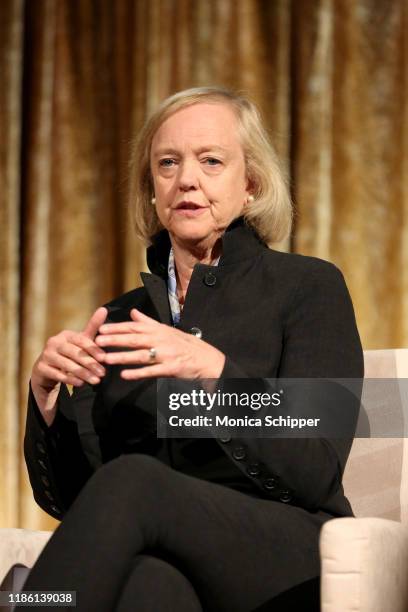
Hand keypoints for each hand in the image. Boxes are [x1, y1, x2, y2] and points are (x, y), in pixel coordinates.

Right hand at [31, 307, 107, 393]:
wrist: (48, 370)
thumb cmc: (70, 353)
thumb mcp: (82, 342)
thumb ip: (93, 328)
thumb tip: (104, 309)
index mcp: (66, 335)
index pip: (81, 340)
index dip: (94, 349)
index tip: (105, 359)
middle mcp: (54, 342)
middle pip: (75, 353)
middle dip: (90, 364)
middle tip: (103, 373)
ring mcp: (46, 354)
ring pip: (67, 365)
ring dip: (83, 374)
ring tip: (95, 381)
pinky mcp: (40, 367)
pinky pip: (57, 374)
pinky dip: (70, 379)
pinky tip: (81, 384)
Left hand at [96, 308, 225, 379]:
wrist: (207, 359)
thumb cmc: (185, 345)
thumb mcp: (168, 330)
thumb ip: (148, 322)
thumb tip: (133, 312)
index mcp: (159, 330)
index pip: (135, 327)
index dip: (117, 327)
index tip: (101, 328)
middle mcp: (162, 340)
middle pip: (134, 339)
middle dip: (115, 339)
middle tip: (98, 341)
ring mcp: (166, 354)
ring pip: (140, 355)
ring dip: (122, 357)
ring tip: (106, 359)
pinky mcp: (171, 369)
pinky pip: (151, 371)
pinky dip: (138, 373)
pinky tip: (124, 375)